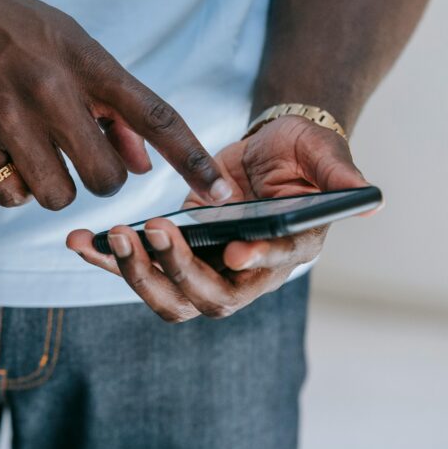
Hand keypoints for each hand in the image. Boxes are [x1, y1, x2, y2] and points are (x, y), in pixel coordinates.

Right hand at [0, 0, 230, 209]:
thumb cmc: (17, 25)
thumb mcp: (73, 45)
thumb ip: (111, 104)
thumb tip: (142, 163)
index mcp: (86, 62)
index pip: (154, 116)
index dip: (191, 158)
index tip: (219, 193)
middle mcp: (51, 91)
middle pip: (104, 177)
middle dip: (101, 178)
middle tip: (82, 155)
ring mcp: (7, 118)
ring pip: (57, 195)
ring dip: (56, 186)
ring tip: (38, 152)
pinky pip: (10, 197)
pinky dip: (14, 188)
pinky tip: (6, 156)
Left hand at [66, 116, 371, 321]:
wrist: (270, 151)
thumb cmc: (304, 153)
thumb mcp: (324, 153)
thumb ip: (340, 175)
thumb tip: (369, 200)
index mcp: (289, 251)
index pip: (275, 266)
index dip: (257, 261)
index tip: (234, 250)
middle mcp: (246, 272)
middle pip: (209, 297)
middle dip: (175, 269)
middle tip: (147, 230)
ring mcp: (206, 269)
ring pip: (167, 294)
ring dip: (132, 271)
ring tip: (105, 237)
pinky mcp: (174, 256)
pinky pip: (138, 267)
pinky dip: (106, 257)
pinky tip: (78, 241)